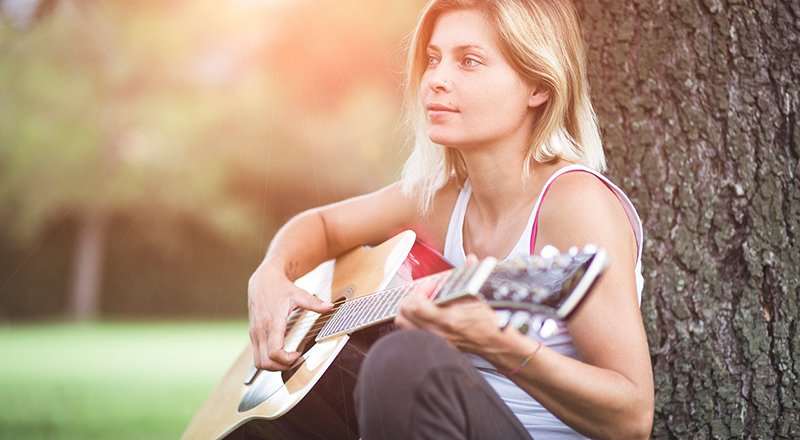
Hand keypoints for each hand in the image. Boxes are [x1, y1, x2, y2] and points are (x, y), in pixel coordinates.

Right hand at [248, 264, 332, 370]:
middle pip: (266, 362)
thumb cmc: (280, 287)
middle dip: (282, 367)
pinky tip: (280, 354)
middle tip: (296, 360)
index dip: (287, 360)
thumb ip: (314, 303)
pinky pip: (256, 356)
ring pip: (258, 363)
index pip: (274, 352)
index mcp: (272, 323)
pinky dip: (267, 361)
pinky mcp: (253, 335)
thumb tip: (330, 306)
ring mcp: (254, 334)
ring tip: (288, 359)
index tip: (298, 354)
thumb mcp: (299, 293)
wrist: (262, 280)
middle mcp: (260, 331)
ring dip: (273, 366)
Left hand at [393, 254, 507, 356]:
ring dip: (408, 312)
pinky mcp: (440, 345)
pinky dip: (414, 322)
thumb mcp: (485, 295)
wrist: (503, 345)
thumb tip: (471, 259)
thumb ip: (474, 275)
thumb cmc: (495, 322)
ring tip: (420, 302)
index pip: (416, 306)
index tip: (430, 285)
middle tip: (422, 292)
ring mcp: (438, 340)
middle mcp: (440, 332)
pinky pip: (415, 333)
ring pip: (406, 326)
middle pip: (404, 316)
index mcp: (450, 318)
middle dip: (409, 300)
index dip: (419, 291)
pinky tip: (426, 314)